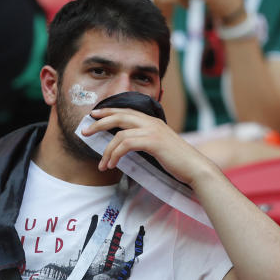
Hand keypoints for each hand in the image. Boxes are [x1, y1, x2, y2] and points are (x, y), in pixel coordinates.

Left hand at [83, 107, 218, 188]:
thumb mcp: (159, 147)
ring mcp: (152, 130)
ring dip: (107, 150)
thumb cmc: (177, 161)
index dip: (108, 111)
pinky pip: (126, 144)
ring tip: (102, 164)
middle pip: (119, 116)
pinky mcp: (153, 141)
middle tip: (84, 131)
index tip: (94, 115)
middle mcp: (151, 122)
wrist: (195, 168)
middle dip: (99, 122)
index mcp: (152, 121)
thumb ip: (145, 142)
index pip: (126, 111)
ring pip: (120, 133)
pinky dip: (115, 154)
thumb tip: (126, 147)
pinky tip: (112, 164)